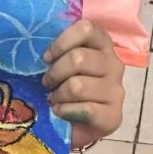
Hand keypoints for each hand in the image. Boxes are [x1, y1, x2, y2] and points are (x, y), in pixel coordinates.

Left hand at [41, 19, 124, 149]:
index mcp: (102, 44)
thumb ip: (57, 50)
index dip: (62, 42)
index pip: (87, 29)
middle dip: (55, 72)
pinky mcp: (113, 116)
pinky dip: (65, 111)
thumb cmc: (64, 85)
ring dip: (58, 94)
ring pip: (78, 86)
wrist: (76, 125)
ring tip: (54, 98)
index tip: (47, 58)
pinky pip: (85, 110)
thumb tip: (36, 44)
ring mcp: (116, 91)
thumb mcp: (62, 62)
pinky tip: (60, 112)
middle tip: (47, 82)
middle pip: (79, 58)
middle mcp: (114, 64)